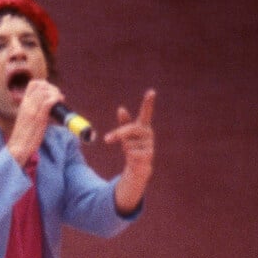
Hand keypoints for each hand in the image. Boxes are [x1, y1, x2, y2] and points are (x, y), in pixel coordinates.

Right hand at [7, 79, 63, 166]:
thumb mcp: (28, 119)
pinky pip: (49, 101)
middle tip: (58, 97)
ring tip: (60, 100)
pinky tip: (59, 103)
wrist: (19, 147)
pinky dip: (56, 99)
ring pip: (45, 92)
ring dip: (56, 93)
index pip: (33, 84)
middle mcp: (27, 104)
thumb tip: (47, 107)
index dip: (45, 84)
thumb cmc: (24, 137)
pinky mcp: (38, 117)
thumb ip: (35, 111)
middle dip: (53, 88)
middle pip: (41, 85)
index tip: (51, 93)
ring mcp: (32, 110)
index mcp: (24, 104)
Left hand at [105, 89, 155, 211]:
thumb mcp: (126, 134)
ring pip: (129, 143)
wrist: (139, 166)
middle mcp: (148, 133)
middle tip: (106, 139)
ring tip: (130, 151)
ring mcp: (149, 144)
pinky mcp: (148, 155)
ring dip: (124, 147)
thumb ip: (124, 122)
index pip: (146, 113)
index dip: (148, 103)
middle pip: (131, 129)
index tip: (151, 91)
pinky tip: (134, 158)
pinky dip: (129, 155)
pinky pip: (132, 153)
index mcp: (143, 126)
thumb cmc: (133, 146)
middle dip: (119, 133)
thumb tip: (121, 108)